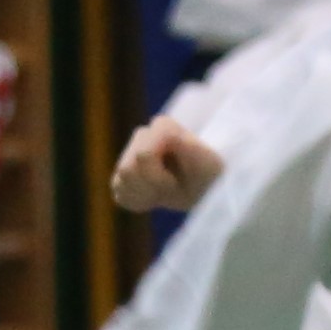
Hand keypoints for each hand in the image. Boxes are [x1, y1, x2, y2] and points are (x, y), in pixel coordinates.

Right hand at [109, 115, 225, 210]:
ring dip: (145, 195)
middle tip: (173, 186)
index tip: (179, 179)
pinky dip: (138, 202)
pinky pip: (120, 195)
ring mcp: (129, 154)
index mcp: (162, 127)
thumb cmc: (211, 174)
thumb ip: (190, 150)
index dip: (160, 177)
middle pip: (127, 170)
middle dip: (151, 186)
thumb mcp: (209, 165)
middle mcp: (142, 136)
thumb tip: (168, 134)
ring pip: (119, 182)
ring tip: (165, 191)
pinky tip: (155, 198)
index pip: (142, 156)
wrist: (207, 187)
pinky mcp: (122, 175)